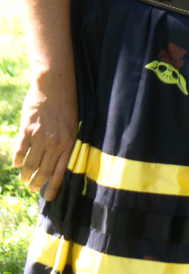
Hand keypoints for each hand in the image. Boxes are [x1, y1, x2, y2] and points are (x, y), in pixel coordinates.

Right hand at [13, 72, 78, 199]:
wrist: (56, 85)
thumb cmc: (68, 104)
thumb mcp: (74, 124)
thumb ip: (67, 141)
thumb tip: (61, 159)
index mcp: (69, 142)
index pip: (61, 171)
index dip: (53, 187)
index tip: (48, 198)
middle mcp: (55, 143)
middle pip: (43, 171)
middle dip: (37, 184)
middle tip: (33, 187)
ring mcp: (40, 137)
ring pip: (30, 165)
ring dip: (26, 175)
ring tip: (25, 178)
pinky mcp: (27, 130)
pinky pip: (20, 151)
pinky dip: (17, 159)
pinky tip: (17, 163)